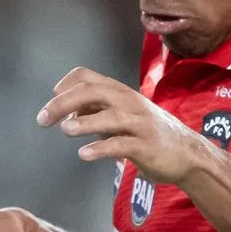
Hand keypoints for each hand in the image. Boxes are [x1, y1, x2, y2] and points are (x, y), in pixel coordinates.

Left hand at [40, 66, 213, 184]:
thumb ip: (96, 111)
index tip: (50, 100)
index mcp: (119, 92)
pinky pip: (122, 144)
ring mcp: (139, 123)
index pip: (87, 77)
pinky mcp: (146, 145)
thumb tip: (67, 111)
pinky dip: (101, 148)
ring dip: (85, 123)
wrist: (187, 153)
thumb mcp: (121, 117)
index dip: (65, 85)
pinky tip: (84, 154)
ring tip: (65, 130)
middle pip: (93, 92)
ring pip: (109, 117)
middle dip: (64, 103)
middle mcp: (129, 102)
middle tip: (43, 119)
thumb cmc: (149, 134)